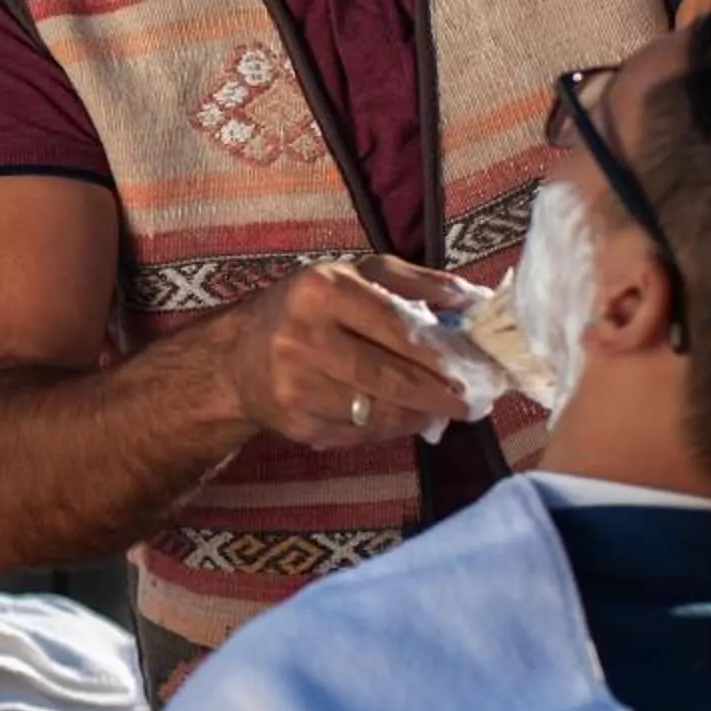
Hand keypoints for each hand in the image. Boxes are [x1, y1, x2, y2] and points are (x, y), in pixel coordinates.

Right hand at [225, 257, 477, 448]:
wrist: (238, 357)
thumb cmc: (307, 309)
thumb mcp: (353, 277)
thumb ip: (414, 283)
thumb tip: (472, 300)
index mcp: (321, 290)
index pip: (394, 325)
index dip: (438, 352)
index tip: (472, 368)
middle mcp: (302, 337)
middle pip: (388, 375)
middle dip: (437, 393)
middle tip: (470, 402)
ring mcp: (295, 385)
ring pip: (377, 410)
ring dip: (418, 416)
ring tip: (442, 412)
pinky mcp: (296, 423)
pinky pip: (359, 433)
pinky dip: (389, 430)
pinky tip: (404, 421)